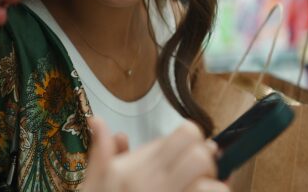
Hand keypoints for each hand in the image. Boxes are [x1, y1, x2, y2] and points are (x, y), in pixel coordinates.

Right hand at [83, 118, 228, 191]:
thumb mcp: (95, 181)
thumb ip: (101, 151)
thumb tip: (97, 121)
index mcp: (139, 170)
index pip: (187, 134)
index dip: (192, 137)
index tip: (184, 149)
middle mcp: (158, 185)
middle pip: (202, 156)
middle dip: (204, 160)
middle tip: (195, 169)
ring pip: (211, 184)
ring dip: (211, 184)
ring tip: (200, 186)